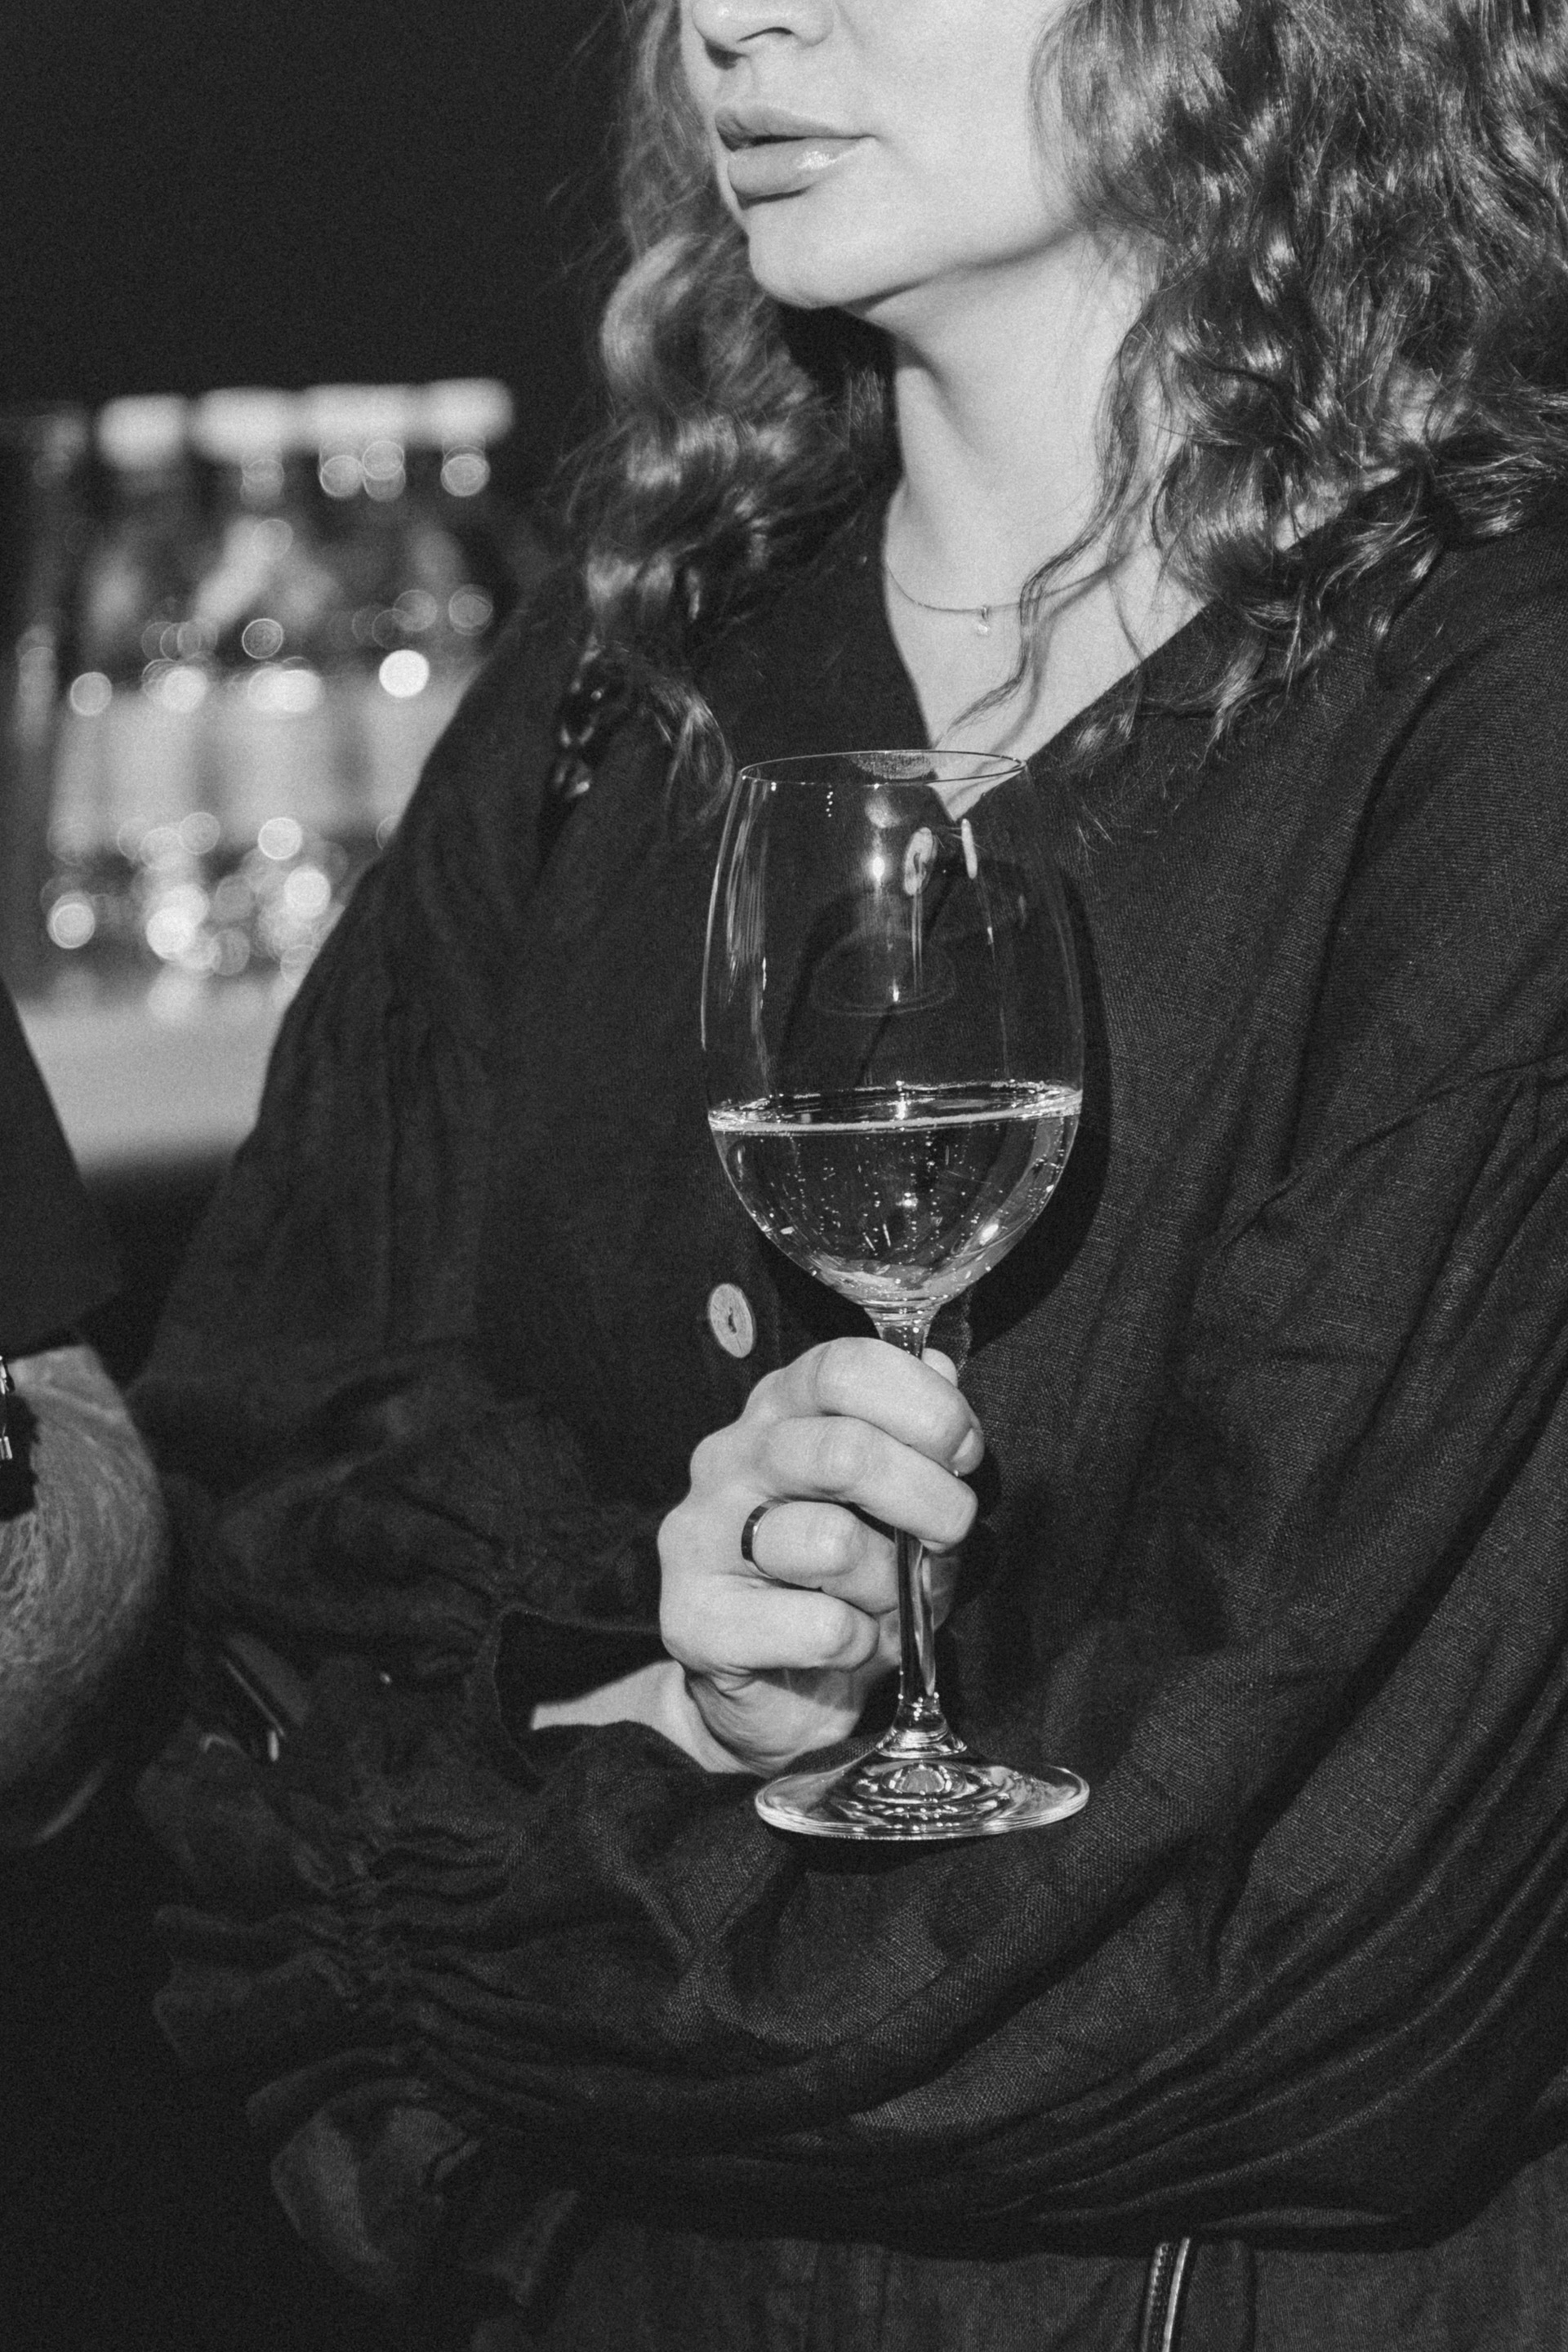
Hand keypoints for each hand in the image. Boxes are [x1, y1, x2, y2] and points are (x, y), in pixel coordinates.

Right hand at [656, 1338, 982, 1775]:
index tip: (964, 1454)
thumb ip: (914, 1435)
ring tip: (886, 1602)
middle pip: (845, 1451)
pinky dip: (860, 1642)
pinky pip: (819, 1626)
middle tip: (949, 1534)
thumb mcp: (894, 1501)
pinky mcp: (693, 1619)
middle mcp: (728, 1459)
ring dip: (890, 1586)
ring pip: (834, 1544)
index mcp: (778, 1411)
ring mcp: (700, 1536)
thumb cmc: (846, 1580)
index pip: (844, 1368)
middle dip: (929, 1501)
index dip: (924, 1406)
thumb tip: (941, 1365)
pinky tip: (848, 1643)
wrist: (778, 1690)